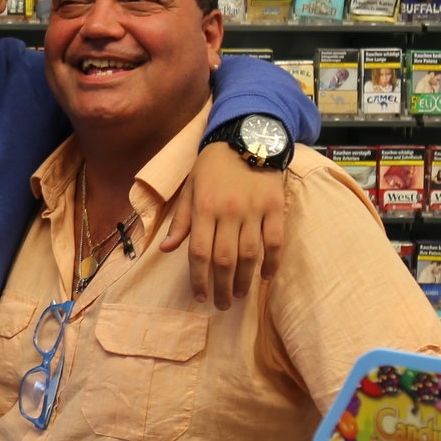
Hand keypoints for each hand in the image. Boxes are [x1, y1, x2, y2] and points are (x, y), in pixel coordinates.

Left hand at [159, 143, 287, 309]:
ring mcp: (254, 210)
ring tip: (240, 295)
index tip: (200, 297)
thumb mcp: (190, 188)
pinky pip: (275, 241)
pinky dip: (272, 262)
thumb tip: (165, 250)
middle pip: (224, 259)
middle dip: (222, 287)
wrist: (247, 136)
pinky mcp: (275, 207)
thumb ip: (181, 221)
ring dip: (245, 280)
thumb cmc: (213, 165)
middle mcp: (228, 212)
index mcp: (204, 208)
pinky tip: (265, 276)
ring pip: (250, 254)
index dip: (198, 279)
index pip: (198, 252)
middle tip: (222, 305)